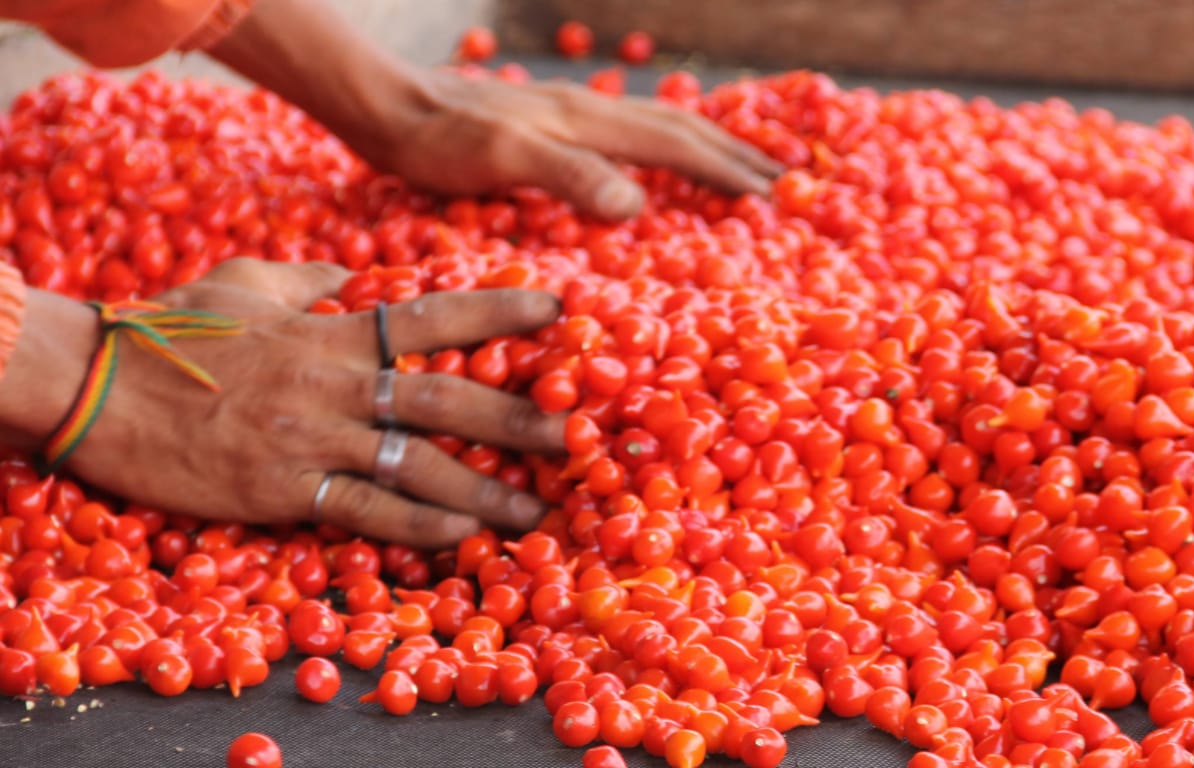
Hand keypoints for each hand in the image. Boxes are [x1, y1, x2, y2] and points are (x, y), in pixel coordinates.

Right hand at [46, 260, 565, 547]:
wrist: (93, 386)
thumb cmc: (169, 330)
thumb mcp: (241, 283)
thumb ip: (303, 276)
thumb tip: (343, 270)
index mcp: (330, 330)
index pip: (433, 316)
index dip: (502, 309)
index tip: (561, 309)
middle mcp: (334, 383)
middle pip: (447, 397)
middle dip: (520, 418)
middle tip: (580, 437)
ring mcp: (312, 439)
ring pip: (419, 464)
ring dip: (486, 489)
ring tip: (537, 510)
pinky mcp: (284, 490)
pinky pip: (366, 512)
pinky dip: (419, 524)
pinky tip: (462, 534)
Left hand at [373, 70, 782, 220]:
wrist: (384, 105)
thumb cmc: (437, 142)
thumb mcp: (500, 159)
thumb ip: (569, 175)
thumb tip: (640, 205)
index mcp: (586, 121)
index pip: (674, 144)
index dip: (725, 169)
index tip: (772, 193)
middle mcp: (585, 111)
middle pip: (676, 127)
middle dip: (731, 153)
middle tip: (778, 178)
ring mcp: (566, 114)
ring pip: (653, 126)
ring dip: (703, 146)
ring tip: (737, 164)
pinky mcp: (544, 124)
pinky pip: (622, 135)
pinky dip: (659, 148)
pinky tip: (654, 163)